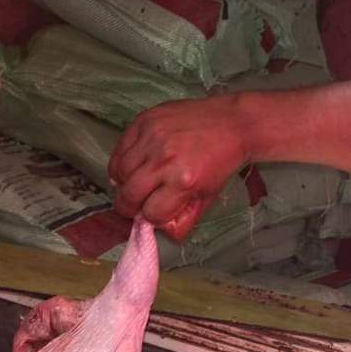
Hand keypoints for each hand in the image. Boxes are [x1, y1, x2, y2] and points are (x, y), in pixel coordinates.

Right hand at [108, 95, 250, 241]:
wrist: (232, 123)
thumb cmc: (220, 162)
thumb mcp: (207, 198)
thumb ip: (183, 219)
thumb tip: (158, 230)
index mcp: (183, 182)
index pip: (151, 213)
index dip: (152, 216)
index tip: (156, 210)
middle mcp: (164, 159)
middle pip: (128, 196)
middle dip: (130, 206)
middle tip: (137, 204)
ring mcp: (152, 138)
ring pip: (119, 173)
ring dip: (124, 184)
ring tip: (137, 183)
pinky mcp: (144, 121)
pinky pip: (119, 150)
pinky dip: (121, 163)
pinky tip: (133, 166)